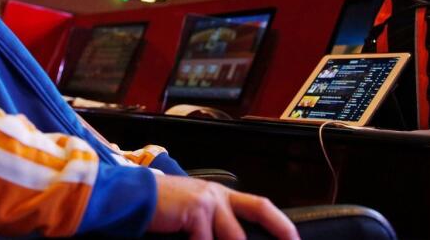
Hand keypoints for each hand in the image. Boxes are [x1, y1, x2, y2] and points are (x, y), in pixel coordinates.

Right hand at [149, 175, 298, 239]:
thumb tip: (236, 239)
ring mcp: (209, 201)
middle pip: (259, 209)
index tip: (295, 239)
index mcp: (221, 195)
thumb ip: (214, 223)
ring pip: (235, 237)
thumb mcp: (194, 213)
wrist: (134, 198)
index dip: (280, 223)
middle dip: (280, 228)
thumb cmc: (163, 210)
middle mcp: (218, 194)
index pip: (259, 206)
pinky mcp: (196, 211)